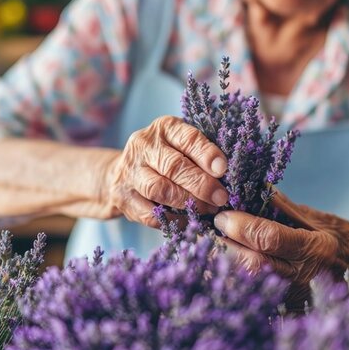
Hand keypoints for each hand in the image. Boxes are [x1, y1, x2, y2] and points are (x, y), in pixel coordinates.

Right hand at [103, 116, 228, 226]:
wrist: (122, 171)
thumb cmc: (165, 157)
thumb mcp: (180, 144)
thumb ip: (200, 154)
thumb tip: (226, 175)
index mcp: (163, 128)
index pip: (187, 138)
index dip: (206, 154)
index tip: (222, 169)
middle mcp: (143, 146)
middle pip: (174, 166)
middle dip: (201, 184)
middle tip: (221, 197)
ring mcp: (130, 172)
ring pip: (160, 189)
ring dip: (188, 202)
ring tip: (208, 209)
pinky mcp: (123, 197)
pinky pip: (150, 214)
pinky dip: (173, 220)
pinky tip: (189, 221)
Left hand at [213, 192, 348, 305]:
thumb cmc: (345, 241)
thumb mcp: (320, 219)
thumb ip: (285, 208)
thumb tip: (254, 189)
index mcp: (315, 248)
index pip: (268, 238)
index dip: (241, 226)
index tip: (223, 216)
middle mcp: (304, 276)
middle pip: (252, 265)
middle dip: (225, 246)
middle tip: (210, 231)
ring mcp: (296, 298)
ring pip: (249, 285)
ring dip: (225, 265)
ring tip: (212, 247)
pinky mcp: (288, 311)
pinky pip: (255, 298)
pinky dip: (235, 282)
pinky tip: (225, 268)